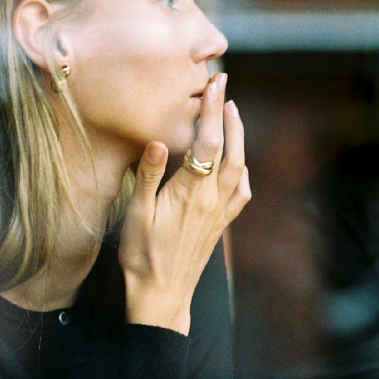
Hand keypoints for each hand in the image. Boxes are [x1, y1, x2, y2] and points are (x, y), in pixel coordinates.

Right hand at [119, 72, 249, 334]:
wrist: (161, 294)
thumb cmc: (143, 255)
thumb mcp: (137, 214)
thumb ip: (148, 176)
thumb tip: (160, 140)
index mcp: (191, 192)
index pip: (207, 141)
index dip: (212, 110)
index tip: (215, 84)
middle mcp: (212, 199)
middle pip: (229, 149)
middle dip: (228, 116)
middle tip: (224, 89)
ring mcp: (220, 213)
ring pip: (239, 167)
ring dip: (238, 138)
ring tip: (232, 116)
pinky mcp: (221, 225)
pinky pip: (240, 192)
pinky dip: (241, 170)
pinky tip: (237, 166)